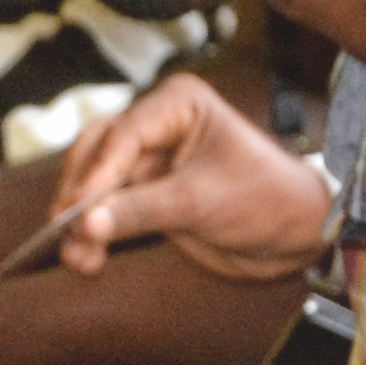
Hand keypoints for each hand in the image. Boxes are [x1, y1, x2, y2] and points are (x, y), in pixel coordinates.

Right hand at [43, 74, 335, 281]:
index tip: (75, 212)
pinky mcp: (148, 196)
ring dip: (82, 223)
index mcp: (177, 104)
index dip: (95, 175)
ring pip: (96, 188)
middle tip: (66, 235)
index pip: (122, 135)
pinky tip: (86, 259)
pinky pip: (109, 212)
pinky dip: (95, 235)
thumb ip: (142, 210)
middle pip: (96, 156)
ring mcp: (149, 162)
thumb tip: (87, 223)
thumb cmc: (266, 200)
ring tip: (76, 258)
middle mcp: (156, 126)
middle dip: (80, 199)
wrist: (298, 236)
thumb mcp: (202, 202)